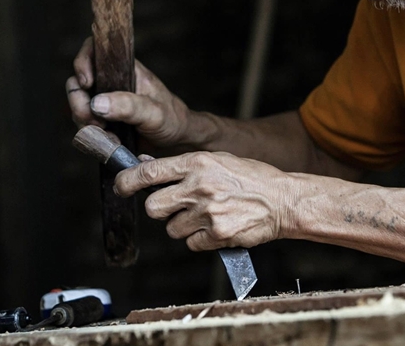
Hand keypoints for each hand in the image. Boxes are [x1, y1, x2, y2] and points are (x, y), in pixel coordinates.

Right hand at [65, 37, 192, 147]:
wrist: (176, 140)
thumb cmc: (171, 118)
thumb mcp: (154, 112)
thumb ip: (128, 106)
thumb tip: (97, 103)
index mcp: (124, 69)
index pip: (93, 50)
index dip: (82, 63)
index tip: (87, 83)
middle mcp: (110, 82)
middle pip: (77, 84)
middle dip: (80, 104)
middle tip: (94, 122)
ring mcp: (104, 102)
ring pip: (79, 107)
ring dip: (86, 124)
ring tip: (109, 136)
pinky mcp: (102, 121)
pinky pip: (84, 125)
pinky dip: (92, 136)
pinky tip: (110, 142)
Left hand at [114, 151, 293, 250]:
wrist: (283, 200)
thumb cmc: (251, 177)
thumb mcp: (217, 160)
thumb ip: (183, 166)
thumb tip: (147, 166)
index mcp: (198, 163)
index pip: (149, 172)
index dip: (128, 181)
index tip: (121, 187)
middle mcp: (199, 186)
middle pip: (153, 206)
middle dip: (160, 209)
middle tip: (174, 206)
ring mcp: (207, 212)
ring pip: (172, 228)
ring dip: (183, 225)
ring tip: (206, 215)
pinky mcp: (216, 235)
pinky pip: (191, 243)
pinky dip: (200, 239)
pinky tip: (217, 227)